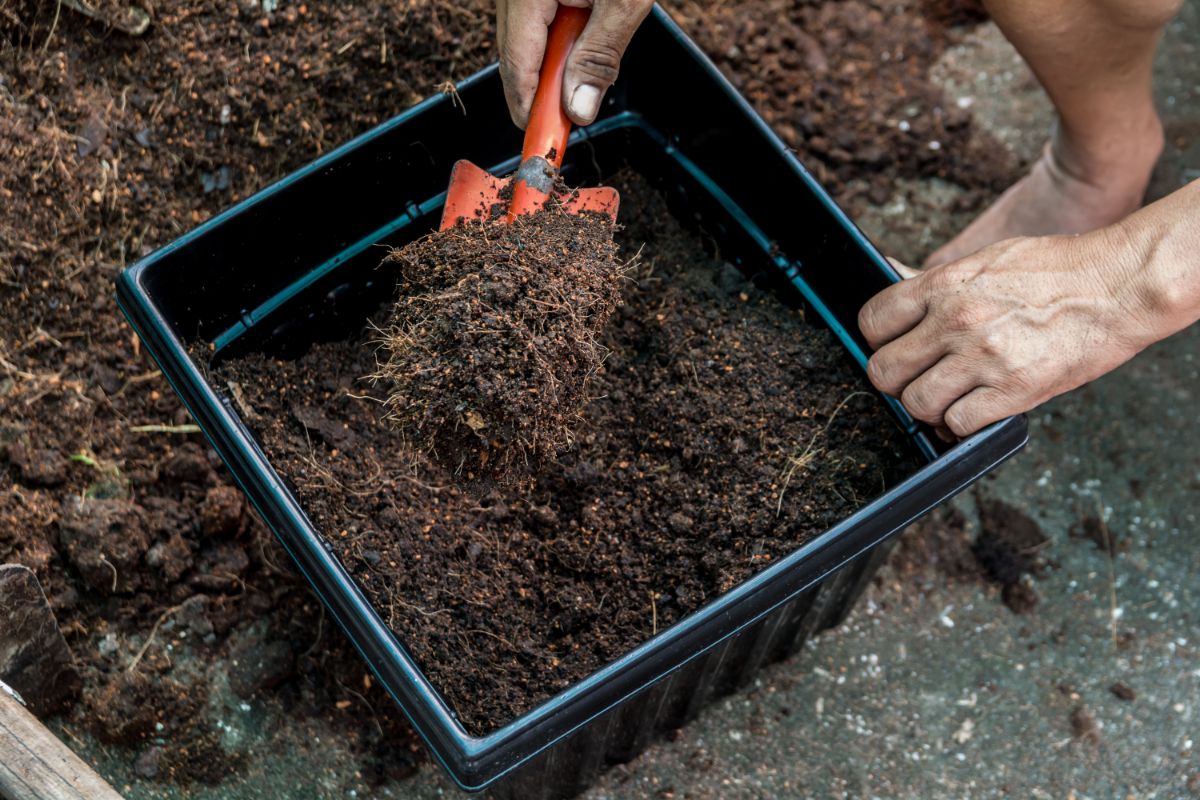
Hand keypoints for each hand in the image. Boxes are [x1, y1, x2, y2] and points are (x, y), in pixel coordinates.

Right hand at [497, 0, 653, 128]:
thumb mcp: (622, 3)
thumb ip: (599, 56)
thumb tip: (578, 109)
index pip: (515, 62)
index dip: (527, 106)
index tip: (542, 137)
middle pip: (514, 53)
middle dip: (541, 88)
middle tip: (567, 116)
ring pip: (524, 39)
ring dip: (552, 62)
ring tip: (582, 75)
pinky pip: (535, 20)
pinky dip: (556, 39)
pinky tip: (580, 42)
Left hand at [857, 229, 1165, 437]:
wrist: (1120, 285)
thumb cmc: (1058, 270)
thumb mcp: (986, 261)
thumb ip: (935, 280)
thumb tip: (887, 270)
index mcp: (945, 285)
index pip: (873, 321)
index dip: (877, 340)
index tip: (893, 346)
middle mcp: (956, 321)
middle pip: (884, 370)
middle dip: (895, 380)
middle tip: (916, 378)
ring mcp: (983, 357)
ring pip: (916, 403)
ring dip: (928, 406)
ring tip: (949, 396)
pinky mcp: (1013, 390)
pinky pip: (957, 424)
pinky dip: (960, 424)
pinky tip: (974, 409)